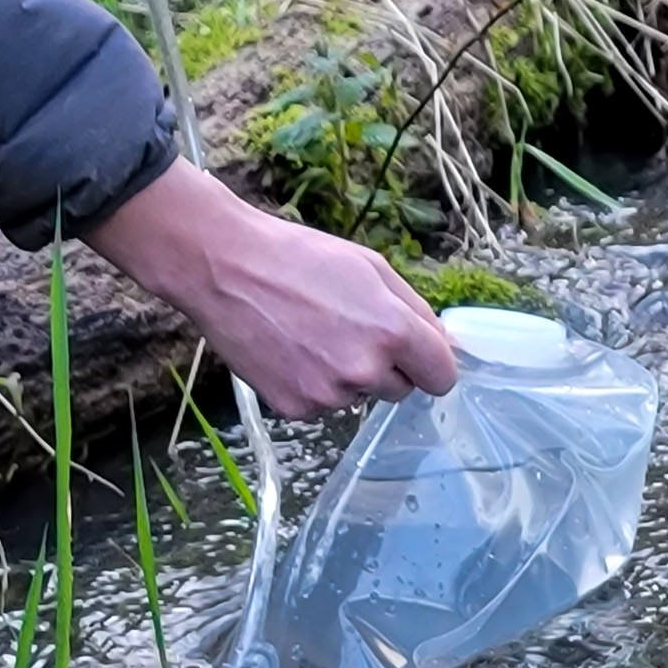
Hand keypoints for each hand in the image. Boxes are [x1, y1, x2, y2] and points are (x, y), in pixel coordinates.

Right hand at [85, 158, 457, 417]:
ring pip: (359, 396)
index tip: (418, 357)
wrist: (225, 268)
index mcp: (393, 331)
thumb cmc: (298, 259)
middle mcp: (365, 369)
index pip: (442, 377)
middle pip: (401, 390)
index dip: (431, 364)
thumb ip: (415, 311)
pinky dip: (312, 384)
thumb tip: (442, 344)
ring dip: (347, 375)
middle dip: (387, 367)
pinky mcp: (295, 408)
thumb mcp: (371, 268)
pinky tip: (290, 351)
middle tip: (349, 331)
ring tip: (312, 335)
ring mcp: (328, 394)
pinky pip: (322, 406)